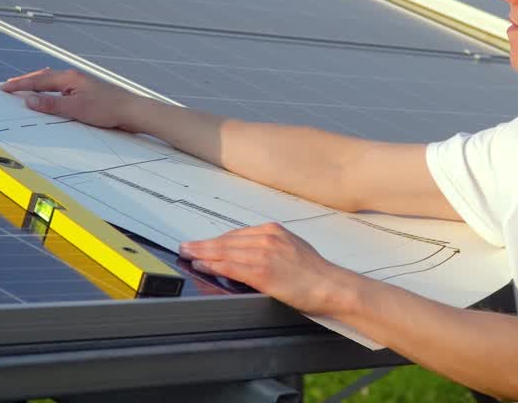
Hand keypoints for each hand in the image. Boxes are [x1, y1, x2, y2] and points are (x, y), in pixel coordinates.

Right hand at [0, 67, 133, 128]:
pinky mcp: (87, 92)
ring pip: (53, 81)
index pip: (38, 80)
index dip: (20, 84)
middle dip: (26, 81)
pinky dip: (50, 89)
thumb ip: (51, 104)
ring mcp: (81, 84)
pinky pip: (62, 88)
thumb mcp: (75, 109)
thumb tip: (29, 100)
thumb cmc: (107, 109)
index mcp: (70, 78)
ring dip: (38, 84)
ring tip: (25, 86)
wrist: (132, 111)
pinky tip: (51, 94)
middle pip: (44, 77)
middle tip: (9, 85)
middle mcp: (74, 78)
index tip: (5, 87)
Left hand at [179, 222, 352, 316]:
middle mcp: (267, 238)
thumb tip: (251, 255)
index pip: (237, 234)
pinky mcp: (262, 271)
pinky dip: (213, 265)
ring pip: (225, 251)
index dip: (216, 240)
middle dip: (204, 244)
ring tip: (188, 255)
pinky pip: (231, 266)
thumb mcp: (292, 249)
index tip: (203, 243)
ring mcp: (264, 254)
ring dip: (202, 253)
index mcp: (273, 231)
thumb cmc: (316, 273)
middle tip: (186, 247)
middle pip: (227, 240)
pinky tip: (202, 265)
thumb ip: (271, 248)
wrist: (331, 286)